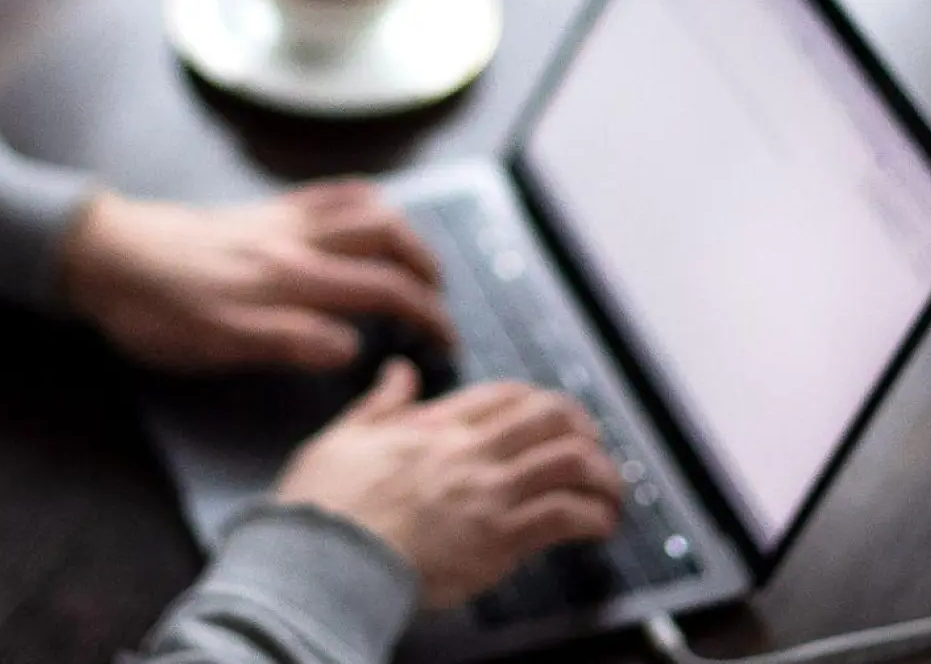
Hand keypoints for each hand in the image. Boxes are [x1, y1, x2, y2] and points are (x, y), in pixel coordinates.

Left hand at [61, 180, 455, 371]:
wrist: (103, 254)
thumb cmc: (154, 309)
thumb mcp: (216, 343)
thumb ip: (288, 341)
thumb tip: (353, 348)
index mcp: (290, 279)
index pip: (382, 290)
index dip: (426, 314)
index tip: (448, 341)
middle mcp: (295, 241)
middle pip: (386, 240)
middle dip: (427, 270)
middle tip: (442, 303)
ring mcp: (280, 218)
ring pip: (365, 208)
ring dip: (404, 233)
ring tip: (418, 262)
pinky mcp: (261, 209)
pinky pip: (328, 192)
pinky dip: (364, 199)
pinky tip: (371, 211)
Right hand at [275, 360, 621, 609]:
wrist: (323, 558)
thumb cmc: (325, 507)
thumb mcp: (342, 436)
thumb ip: (379, 404)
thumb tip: (397, 373)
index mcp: (435, 426)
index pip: (507, 395)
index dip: (540, 401)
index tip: (552, 418)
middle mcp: (469, 452)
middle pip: (552, 417)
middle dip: (583, 431)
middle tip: (591, 451)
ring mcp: (488, 493)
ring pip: (570, 462)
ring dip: (601, 476)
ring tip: (608, 494)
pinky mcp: (498, 538)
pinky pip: (565, 516)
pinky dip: (592, 518)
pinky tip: (599, 527)